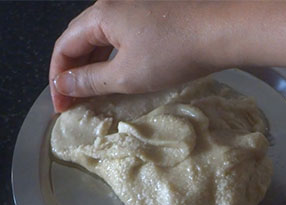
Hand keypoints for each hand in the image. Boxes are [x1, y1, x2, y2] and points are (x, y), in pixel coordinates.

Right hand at [50, 0, 232, 111]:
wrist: (220, 32)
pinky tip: (116, 75)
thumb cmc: (173, 53)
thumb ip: (91, 80)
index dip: (58, 78)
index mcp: (100, 16)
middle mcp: (112, 6)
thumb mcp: (126, 75)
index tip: (62, 106)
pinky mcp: (151, 16)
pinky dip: (113, 59)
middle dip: (73, 73)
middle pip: (80, 41)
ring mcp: (133, 8)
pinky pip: (121, 39)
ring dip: (93, 67)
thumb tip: (64, 83)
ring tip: (92, 93)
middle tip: (74, 102)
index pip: (64, 47)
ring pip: (102, 40)